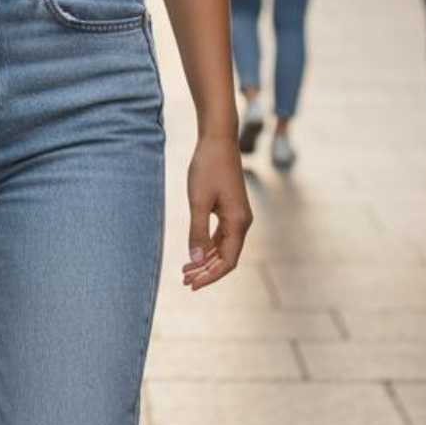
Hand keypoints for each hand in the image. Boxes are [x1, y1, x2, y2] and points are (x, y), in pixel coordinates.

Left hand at [181, 134, 252, 291]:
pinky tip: (194, 251)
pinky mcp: (230, 208)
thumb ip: (197, 232)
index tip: (192, 285)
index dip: (210, 276)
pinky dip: (207, 246)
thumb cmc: (208, 167)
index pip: (228, 261)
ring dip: (205, 260)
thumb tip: (195, 261)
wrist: (217, 139)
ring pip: (223, 247)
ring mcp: (237, 216)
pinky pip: (220, 235)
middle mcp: (242, 222)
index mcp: (239, 223)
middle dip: (206, 271)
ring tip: (185, 271)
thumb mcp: (199, 201)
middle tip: (184, 280)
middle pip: (226, 257)